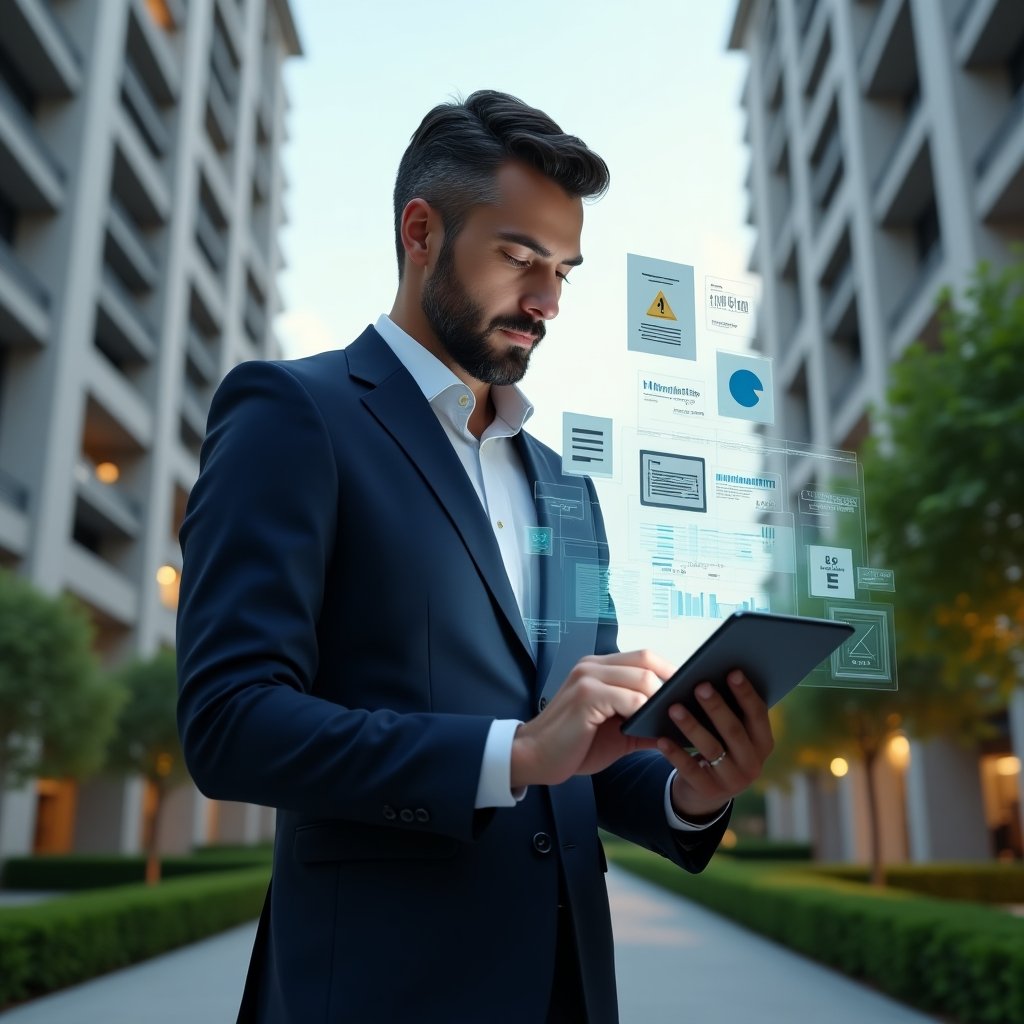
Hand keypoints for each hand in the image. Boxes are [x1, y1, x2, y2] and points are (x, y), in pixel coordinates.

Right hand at [510, 650, 671, 788]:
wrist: (535, 758)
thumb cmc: (573, 745)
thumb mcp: (618, 733)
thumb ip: (645, 724)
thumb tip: (681, 728)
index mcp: (598, 669)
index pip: (644, 657)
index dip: (669, 672)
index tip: (688, 692)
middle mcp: (593, 666)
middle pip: (647, 661)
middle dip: (671, 684)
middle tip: (686, 708)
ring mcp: (588, 678)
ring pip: (643, 679)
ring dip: (660, 703)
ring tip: (669, 723)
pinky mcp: (586, 696)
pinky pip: (630, 700)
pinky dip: (645, 715)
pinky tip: (648, 731)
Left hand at [661, 670, 773, 820]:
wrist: (705, 792)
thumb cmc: (720, 746)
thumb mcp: (731, 734)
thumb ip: (730, 711)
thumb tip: (713, 675)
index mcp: (763, 743)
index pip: (758, 715)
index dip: (746, 694)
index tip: (732, 672)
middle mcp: (753, 764)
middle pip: (734, 731)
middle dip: (717, 707)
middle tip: (700, 685)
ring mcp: (732, 781)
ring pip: (712, 749)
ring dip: (692, 726)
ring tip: (673, 707)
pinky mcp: (709, 791)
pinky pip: (690, 769)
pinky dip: (675, 753)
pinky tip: (661, 738)